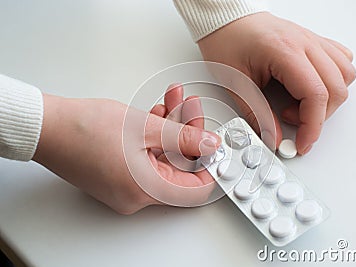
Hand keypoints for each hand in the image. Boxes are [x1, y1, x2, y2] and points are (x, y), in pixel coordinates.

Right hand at [33, 85, 219, 213]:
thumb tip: (210, 145)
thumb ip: (184, 138)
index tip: (216, 143)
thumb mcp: (145, 128)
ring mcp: (126, 186)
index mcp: (146, 190)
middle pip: (179, 167)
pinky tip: (158, 112)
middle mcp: (137, 195)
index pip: (196, 188)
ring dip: (171, 128)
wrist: (46, 126)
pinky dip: (154, 136)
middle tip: (191, 106)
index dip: (211, 164)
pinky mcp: (118, 174)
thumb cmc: (84, 129)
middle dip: (188, 132)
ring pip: (163, 158)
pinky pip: (146, 158)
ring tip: (174, 100)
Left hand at [198, 12, 355, 153]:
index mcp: (285, 51)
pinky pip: (340, 60)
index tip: (302, 143)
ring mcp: (312, 40)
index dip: (312, 126)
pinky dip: (333, 80)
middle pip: (336, 88)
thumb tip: (273, 137)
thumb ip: (256, 113)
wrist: (226, 19)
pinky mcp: (312, 41)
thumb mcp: (235, 83)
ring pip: (345, 74)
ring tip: (298, 105)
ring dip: (328, 99)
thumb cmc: (226, 42)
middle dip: (319, 117)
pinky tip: (311, 87)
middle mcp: (305, 43)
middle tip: (292, 124)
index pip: (316, 94)